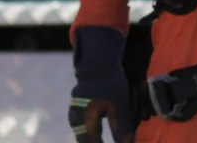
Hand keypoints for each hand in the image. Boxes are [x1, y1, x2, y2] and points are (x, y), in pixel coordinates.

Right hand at [68, 25, 133, 142]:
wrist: (98, 62)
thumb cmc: (110, 85)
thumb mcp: (120, 109)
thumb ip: (122, 131)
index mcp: (83, 122)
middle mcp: (75, 120)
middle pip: (86, 142)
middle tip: (116, 142)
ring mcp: (75, 112)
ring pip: (84, 135)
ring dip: (93, 140)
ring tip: (103, 140)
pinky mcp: (78, 107)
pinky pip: (84, 126)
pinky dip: (92, 133)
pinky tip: (99, 134)